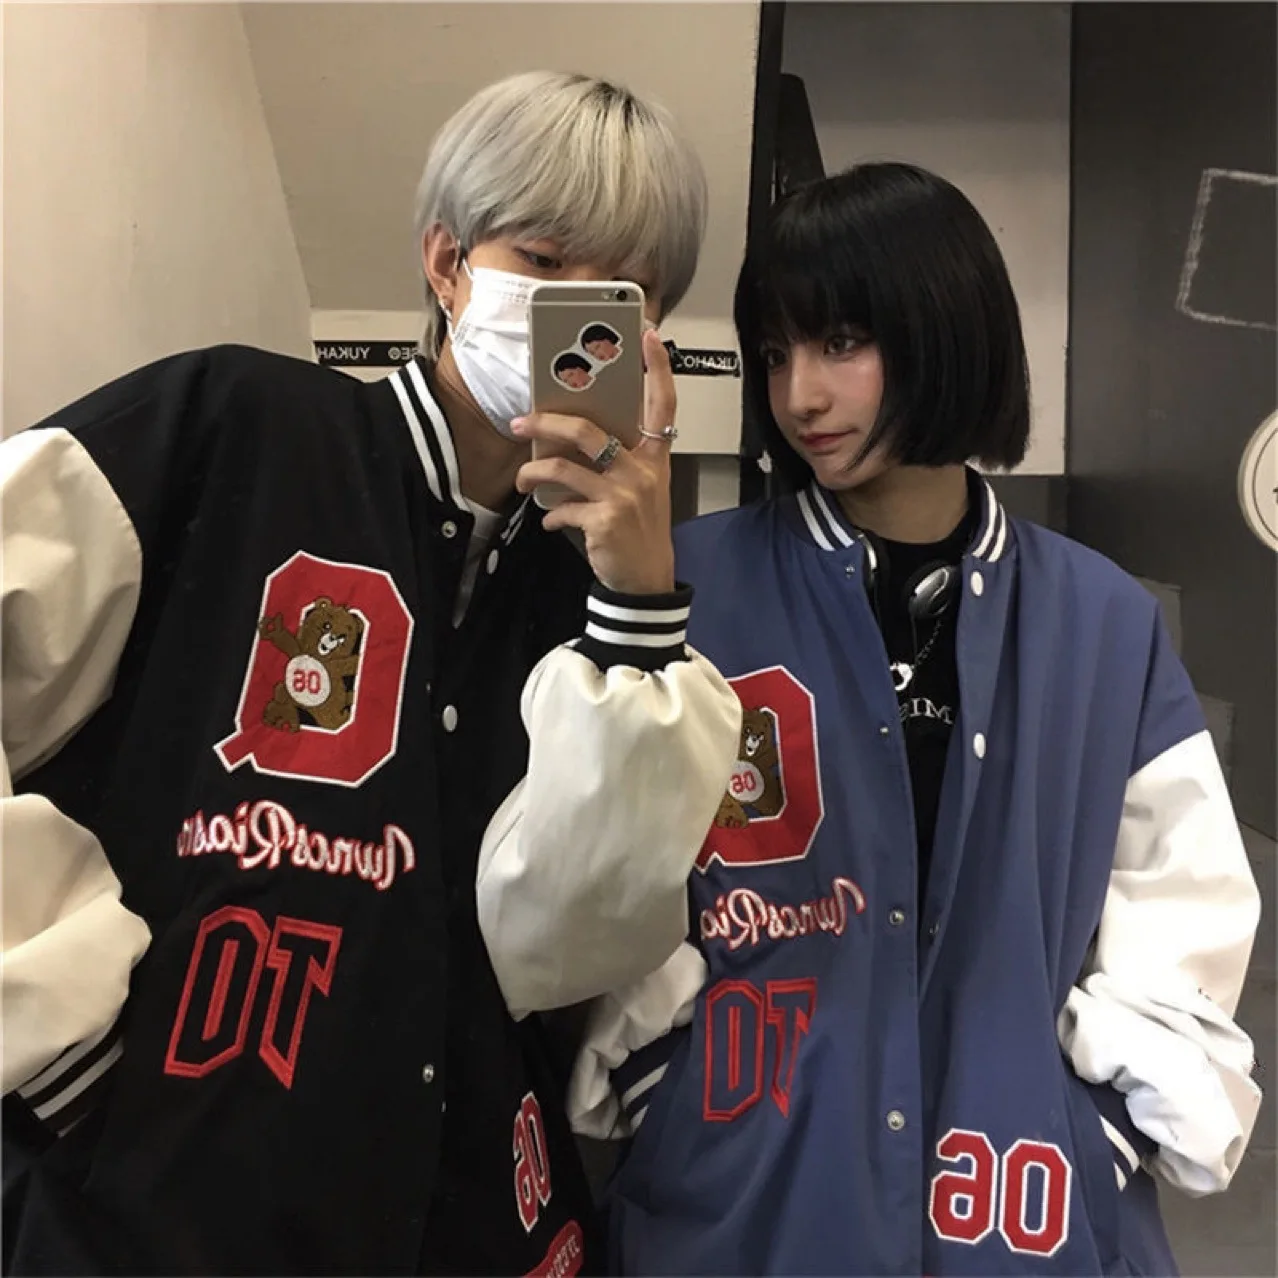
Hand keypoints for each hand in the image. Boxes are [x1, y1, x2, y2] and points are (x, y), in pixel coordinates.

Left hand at [511, 329, 677, 595]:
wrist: (647, 578)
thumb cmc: (639, 530)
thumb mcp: (641, 489)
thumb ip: (618, 461)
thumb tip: (568, 440)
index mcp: (654, 457)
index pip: (663, 404)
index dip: (658, 369)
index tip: (648, 337)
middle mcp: (641, 470)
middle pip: (587, 429)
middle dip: (545, 422)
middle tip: (521, 422)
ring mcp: (623, 495)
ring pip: (562, 467)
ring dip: (532, 473)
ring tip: (521, 480)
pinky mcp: (605, 519)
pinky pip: (562, 507)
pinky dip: (551, 516)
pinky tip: (551, 522)